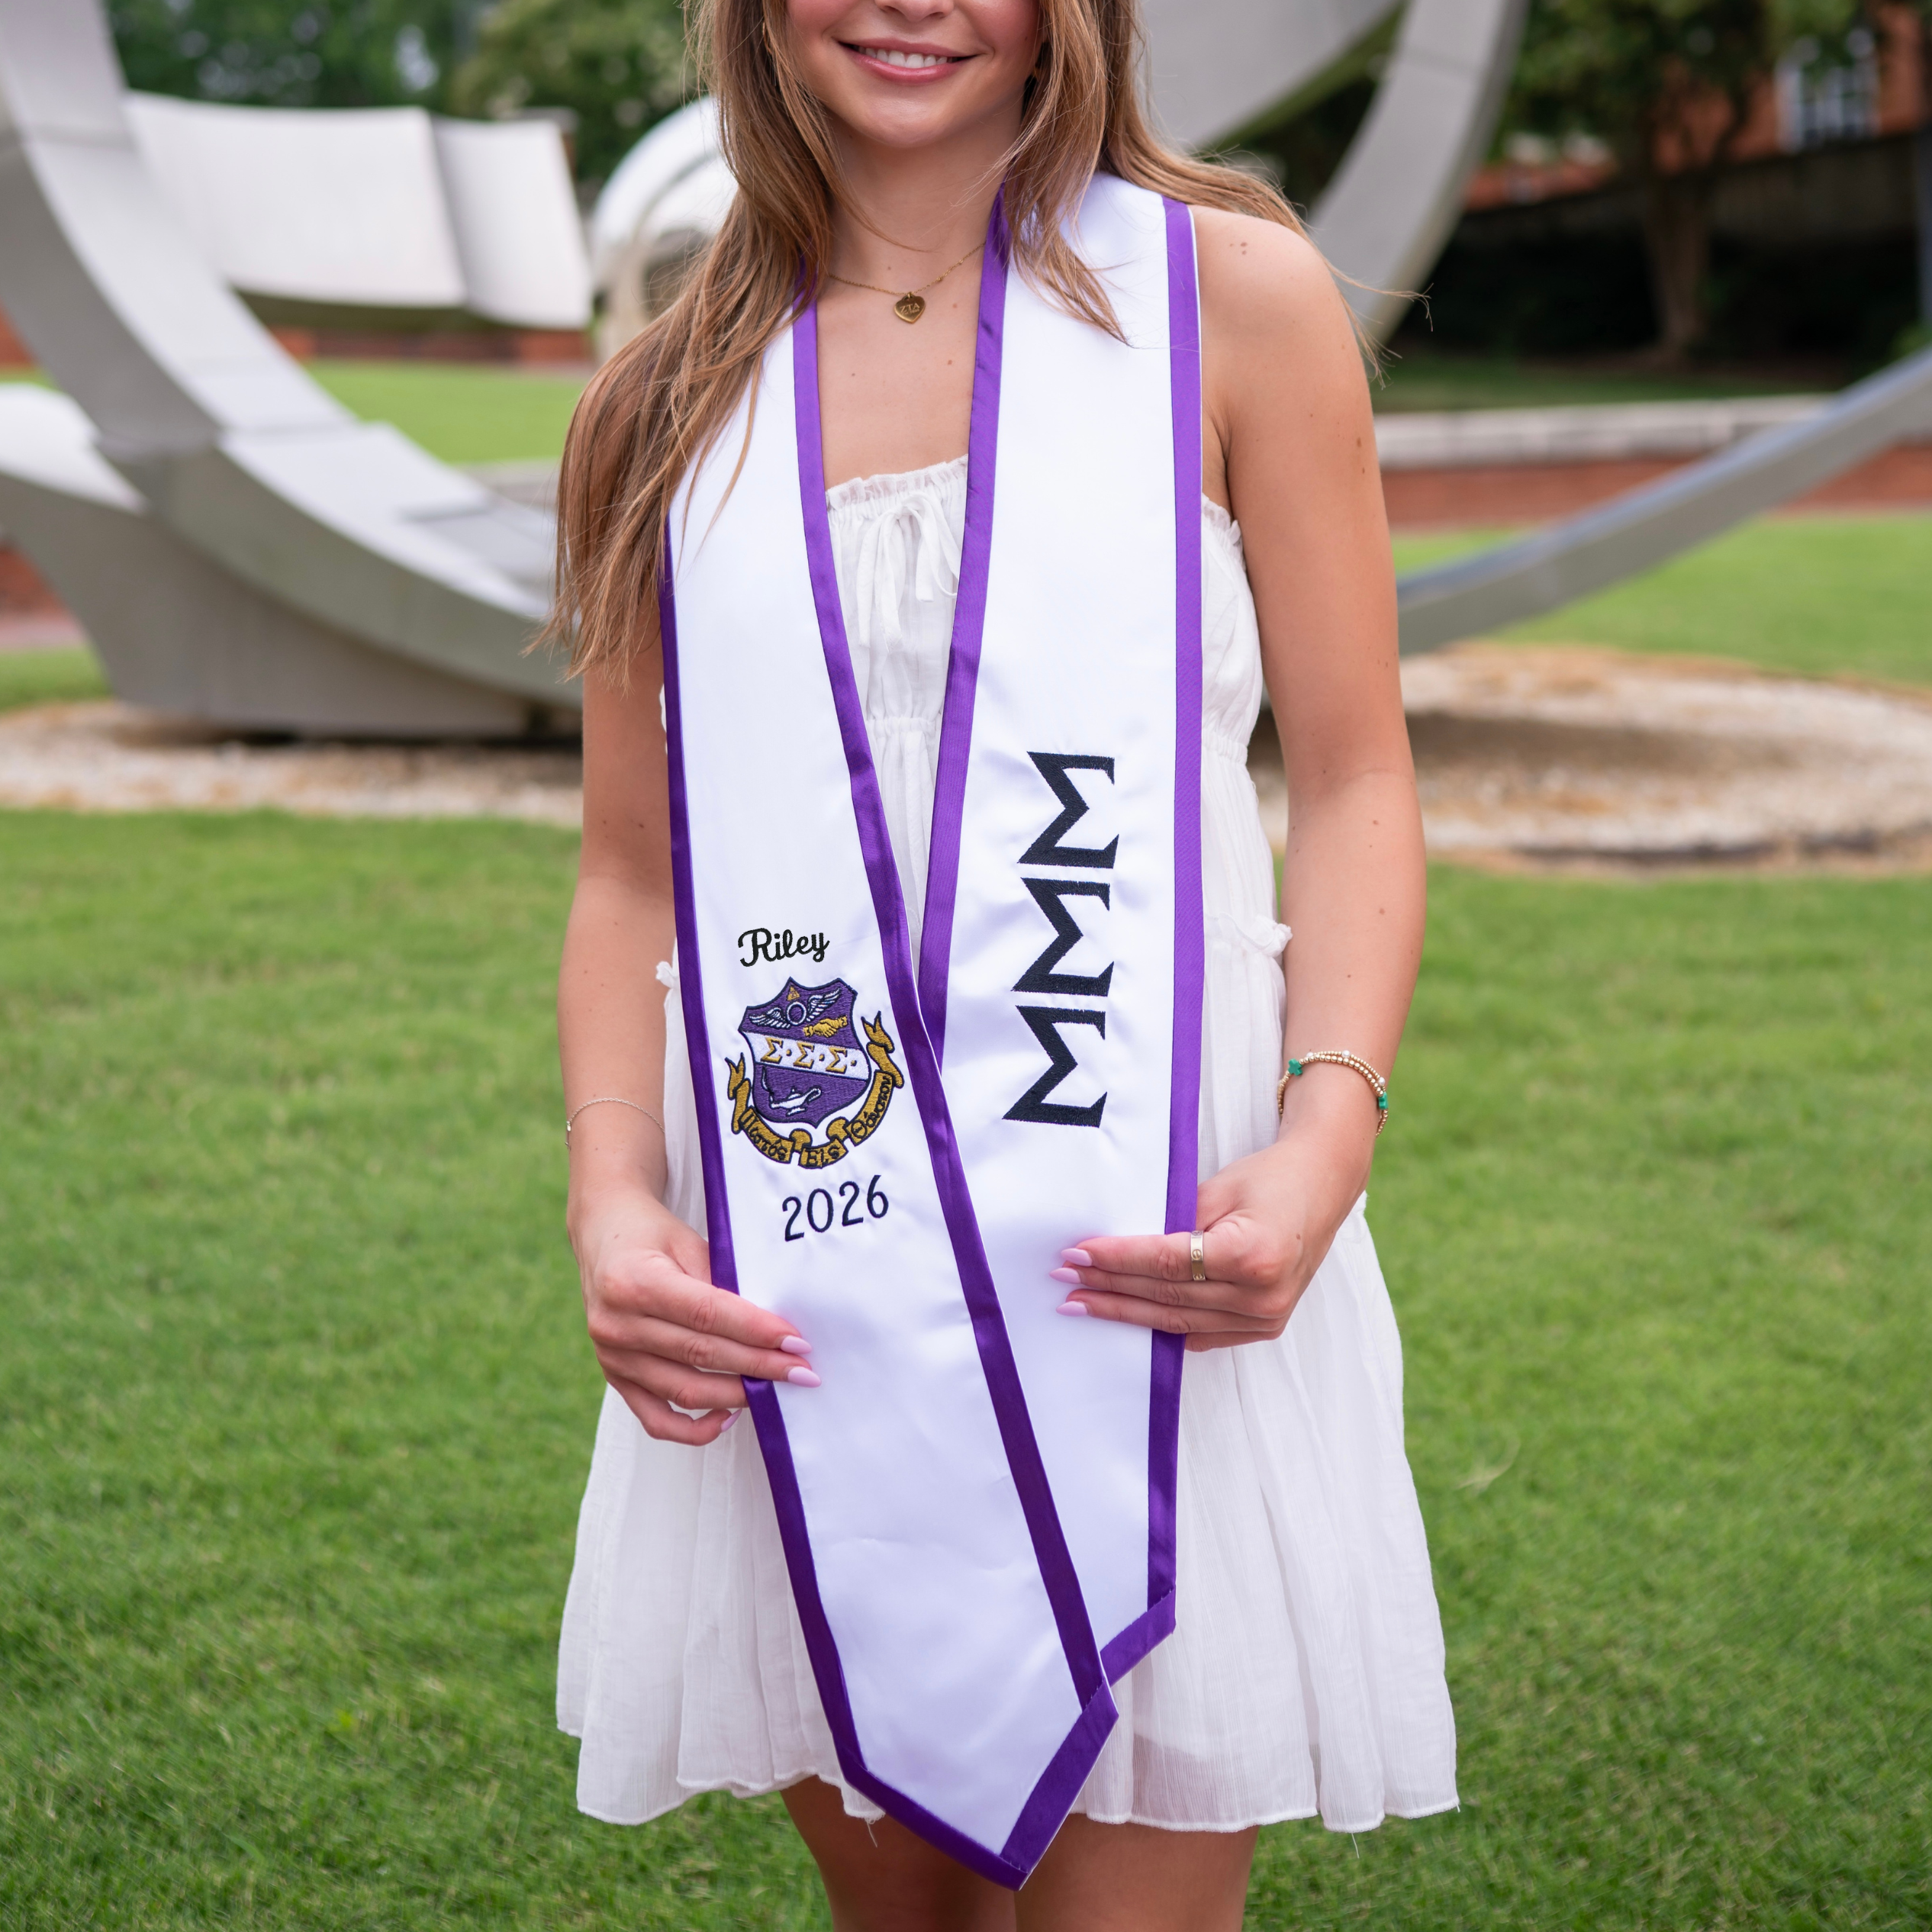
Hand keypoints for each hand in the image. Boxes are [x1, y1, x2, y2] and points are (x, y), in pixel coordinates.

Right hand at [571, 1184, 816, 1443]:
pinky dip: (695, 1427)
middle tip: (802, 1371)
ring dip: (737, 1395)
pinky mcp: (614, 1377)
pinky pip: (657, 1418)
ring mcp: (612, 1357)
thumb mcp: (688, 1242)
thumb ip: (722, 1283)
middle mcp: (617, 1324)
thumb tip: (771, 1328)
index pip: (707, 1314)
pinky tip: (729, 1415)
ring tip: (775, 1389)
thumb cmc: (652, 1235)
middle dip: (759, 1365)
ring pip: (685, 1391)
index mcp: (634, 1282)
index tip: (796, 1342)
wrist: (603, 1236)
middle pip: (701, 1355)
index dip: (756, 1331)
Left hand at [1050, 1101, 1373, 1352]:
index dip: (1116, 1259)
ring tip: (1083, 1304)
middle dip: (1109, 1289)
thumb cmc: (1272, 1177)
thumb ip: (1173, 1222)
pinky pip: (1202, 1334)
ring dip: (1126, 1313)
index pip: (1166, 1262)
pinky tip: (1126, 1319)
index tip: (1075, 1254)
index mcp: (1253, 1255)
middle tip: (1064, 1282)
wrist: (1325, 1185)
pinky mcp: (1265, 1327)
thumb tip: (1116, 1248)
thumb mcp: (1218, 1188)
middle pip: (1167, 1296)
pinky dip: (1162, 1325)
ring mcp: (1266, 1317)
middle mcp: (1262, 1295)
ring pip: (1178, 1322)